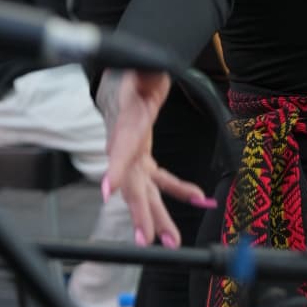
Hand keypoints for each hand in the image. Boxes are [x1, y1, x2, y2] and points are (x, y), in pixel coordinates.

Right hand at [102, 69, 214, 248]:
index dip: (114, 168)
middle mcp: (125, 143)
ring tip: (171, 240)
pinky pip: (159, 178)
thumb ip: (145, 72)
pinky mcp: (142, 155)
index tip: (107, 191)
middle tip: (146, 239)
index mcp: (125, 120)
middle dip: (139, 211)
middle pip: (131, 182)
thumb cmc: (138, 68)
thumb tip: (149, 73)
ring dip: (156, 216)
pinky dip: (179, 190)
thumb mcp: (143, 65)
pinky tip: (199, 199)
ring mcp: (132, 153)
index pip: (118, 145)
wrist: (130, 70)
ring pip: (143, 190)